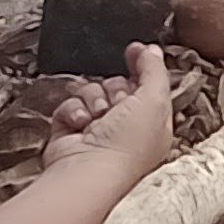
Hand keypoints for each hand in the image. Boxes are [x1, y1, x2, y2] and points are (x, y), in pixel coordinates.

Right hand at [40, 44, 177, 183]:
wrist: (88, 173)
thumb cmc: (126, 147)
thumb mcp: (154, 100)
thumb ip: (154, 70)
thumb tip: (152, 50)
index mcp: (151, 124)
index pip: (147, 86)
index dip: (141, 66)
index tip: (133, 50)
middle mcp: (125, 129)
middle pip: (117, 85)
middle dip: (115, 90)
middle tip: (116, 106)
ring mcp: (97, 132)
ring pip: (92, 91)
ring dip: (93, 99)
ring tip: (96, 117)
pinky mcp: (70, 133)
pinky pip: (70, 104)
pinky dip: (73, 111)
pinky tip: (80, 124)